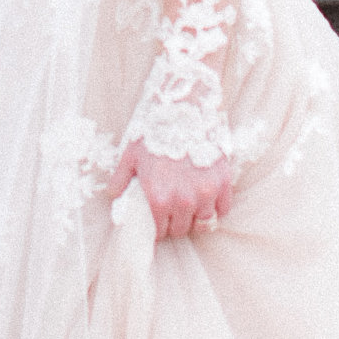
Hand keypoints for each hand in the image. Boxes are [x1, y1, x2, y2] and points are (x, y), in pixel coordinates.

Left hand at [115, 137, 236, 242]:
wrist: (184, 107)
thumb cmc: (155, 130)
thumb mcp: (130, 154)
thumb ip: (120, 179)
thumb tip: (114, 194)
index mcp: (158, 198)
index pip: (160, 231)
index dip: (158, 227)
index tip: (159, 221)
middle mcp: (183, 200)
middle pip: (182, 229)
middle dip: (177, 223)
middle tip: (174, 213)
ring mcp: (206, 192)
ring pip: (204, 223)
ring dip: (197, 218)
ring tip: (192, 208)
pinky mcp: (223, 182)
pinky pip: (224, 208)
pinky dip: (217, 207)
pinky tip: (209, 198)